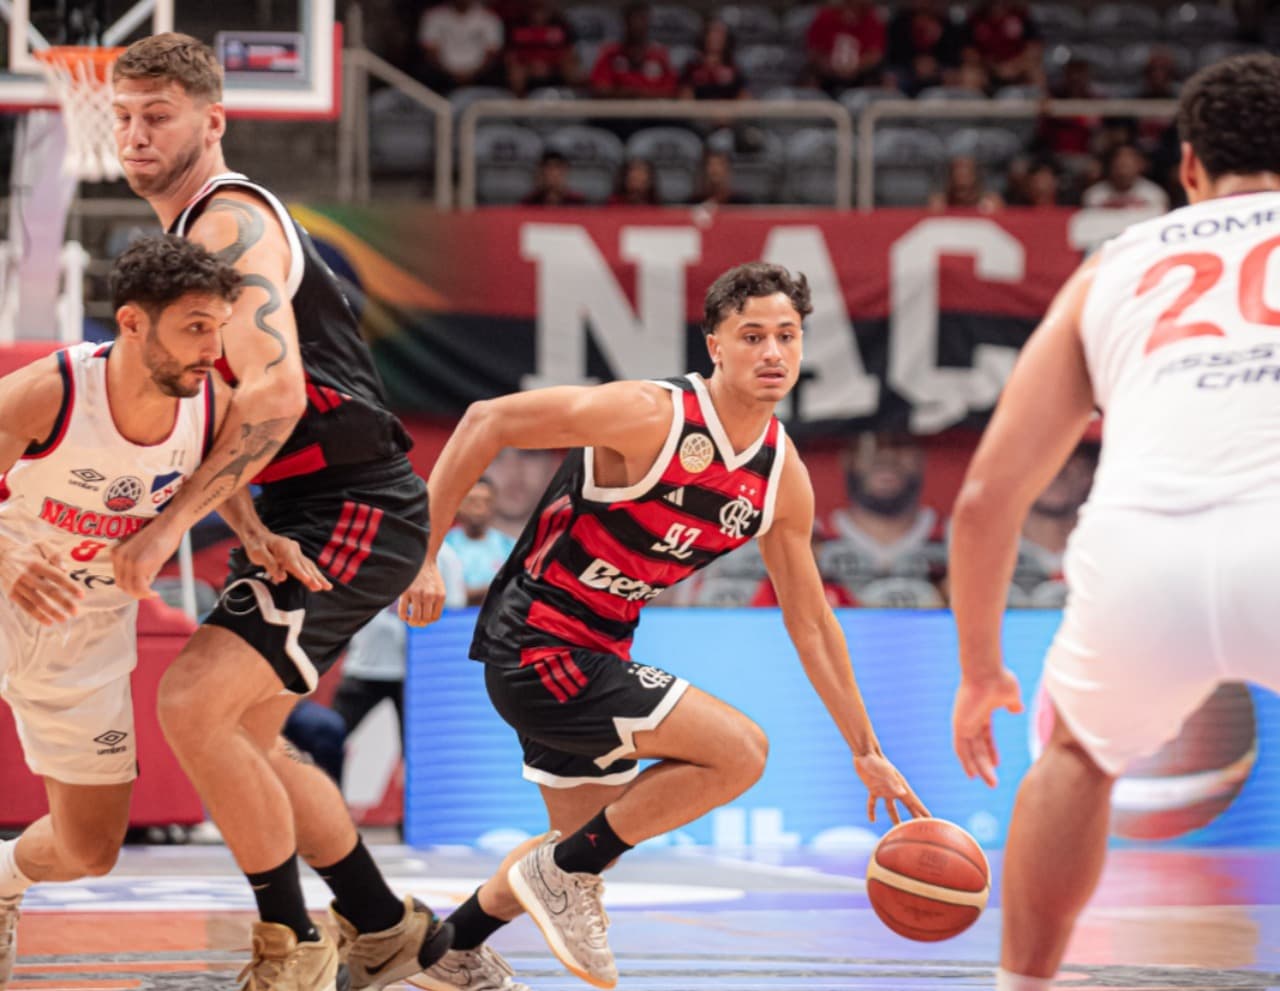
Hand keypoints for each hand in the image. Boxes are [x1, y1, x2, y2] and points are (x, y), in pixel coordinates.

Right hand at [0, 541, 82, 624]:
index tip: (82, 595)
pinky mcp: (12, 594)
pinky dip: (37, 616)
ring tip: (64, 619)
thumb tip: (65, 569)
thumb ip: (55, 555)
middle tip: (76, 612)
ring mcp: (18, 586)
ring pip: (37, 602)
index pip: (56, 576)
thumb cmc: (28, 551)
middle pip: (48, 591)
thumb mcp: (41, 545)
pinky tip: (49, 622)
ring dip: (52, 612)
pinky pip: (26, 607)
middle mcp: (26, 575)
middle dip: (63, 602)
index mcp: (36, 563)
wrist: (1, 556)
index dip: (70, 586)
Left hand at [110, 520, 181, 599]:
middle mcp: (118, 558)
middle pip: (123, 585)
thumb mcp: (142, 551)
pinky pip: (140, 588)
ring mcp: (128, 562)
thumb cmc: (160, 536)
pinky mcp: (139, 566)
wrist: (168, 525)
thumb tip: (143, 580)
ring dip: (142, 594)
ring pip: (131, 588)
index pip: (119, 578)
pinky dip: (148, 594)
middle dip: (136, 592)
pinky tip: (155, 593)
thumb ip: (137, 563)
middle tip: (148, 593)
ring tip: (153, 594)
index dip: (130, 586)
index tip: (142, 589)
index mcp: (117, 553)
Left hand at [242, 530, 331, 591]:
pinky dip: (314, 574)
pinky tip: (321, 581)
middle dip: (315, 577)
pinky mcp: (296, 556)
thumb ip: (270, 565)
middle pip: (305, 565)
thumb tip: (282, 579)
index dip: (301, 573)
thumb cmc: (256, 545)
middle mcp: (293, 549)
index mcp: (284, 548)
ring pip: (309, 566)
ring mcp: (296, 552)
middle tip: (323, 587)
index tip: (309, 581)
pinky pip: (307, 565)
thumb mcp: (258, 554)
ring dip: (318, 577)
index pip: (294, 563)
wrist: (257, 535)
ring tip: (328, 587)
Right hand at [398, 556, 444, 626]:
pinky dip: (403, 617)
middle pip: (425, 619)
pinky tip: (404, 615)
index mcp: (440, 596)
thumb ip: (435, 602)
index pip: (435, 618)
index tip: (424, 618)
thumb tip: (425, 622)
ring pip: (415, 618)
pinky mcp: (406, 592)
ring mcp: (418, 594)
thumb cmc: (429, 575)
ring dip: (412, 621)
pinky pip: (403, 612)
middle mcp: (431, 596)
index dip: (428, 621)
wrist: (421, 558)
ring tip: (410, 618)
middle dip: (420, 623)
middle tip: (415, 620)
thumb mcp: (438, 588)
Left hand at [854, 752, 930, 824]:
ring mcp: (884, 789)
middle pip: (907, 806)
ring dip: (894, 818)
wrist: (865, 753)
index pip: (914, 802)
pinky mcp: (873, 788)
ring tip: (898, 829)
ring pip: (891, 808)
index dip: (922, 811)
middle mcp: (894, 789)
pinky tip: (871, 820)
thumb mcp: (886, 773)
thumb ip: (894, 783)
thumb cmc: (877, 762)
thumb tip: (903, 794)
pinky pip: (873, 803)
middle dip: (914, 816)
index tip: (931, 821)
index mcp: (901, 786)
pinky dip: (872, 811)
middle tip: (920, 829)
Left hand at [952, 668, 1023, 787]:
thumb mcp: (1010, 695)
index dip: (990, 751)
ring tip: (990, 783)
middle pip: (977, 748)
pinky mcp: (959, 725)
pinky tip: (972, 774)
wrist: (986, 671)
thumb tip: (1017, 709)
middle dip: (985, 765)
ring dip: (979, 768)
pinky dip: (965, 761)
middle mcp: (970, 719)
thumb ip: (1013, 704)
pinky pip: (960, 748)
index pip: (985, 737)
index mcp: (982, 713)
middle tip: (993, 782)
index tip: (996, 764)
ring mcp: (964, 722)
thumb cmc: (999, 679)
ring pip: (970, 751)